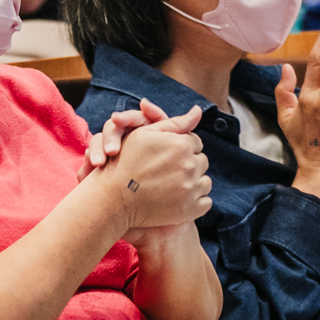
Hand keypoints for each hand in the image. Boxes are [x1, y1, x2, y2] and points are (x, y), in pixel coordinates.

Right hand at [92, 104, 210, 232]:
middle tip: (167, 171)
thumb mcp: (146, 134)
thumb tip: (198, 110)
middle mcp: (189, 165)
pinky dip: (195, 201)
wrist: (113, 198)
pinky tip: (177, 199)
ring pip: (204, 182)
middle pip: (201, 161)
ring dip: (193, 182)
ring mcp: (190, 189)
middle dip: (188, 164)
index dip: (180, 148)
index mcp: (180, 144)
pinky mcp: (189, 209)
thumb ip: (176, 123)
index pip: (195, 143)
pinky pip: (205, 202)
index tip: (166, 156)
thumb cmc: (125, 162)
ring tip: (171, 185)